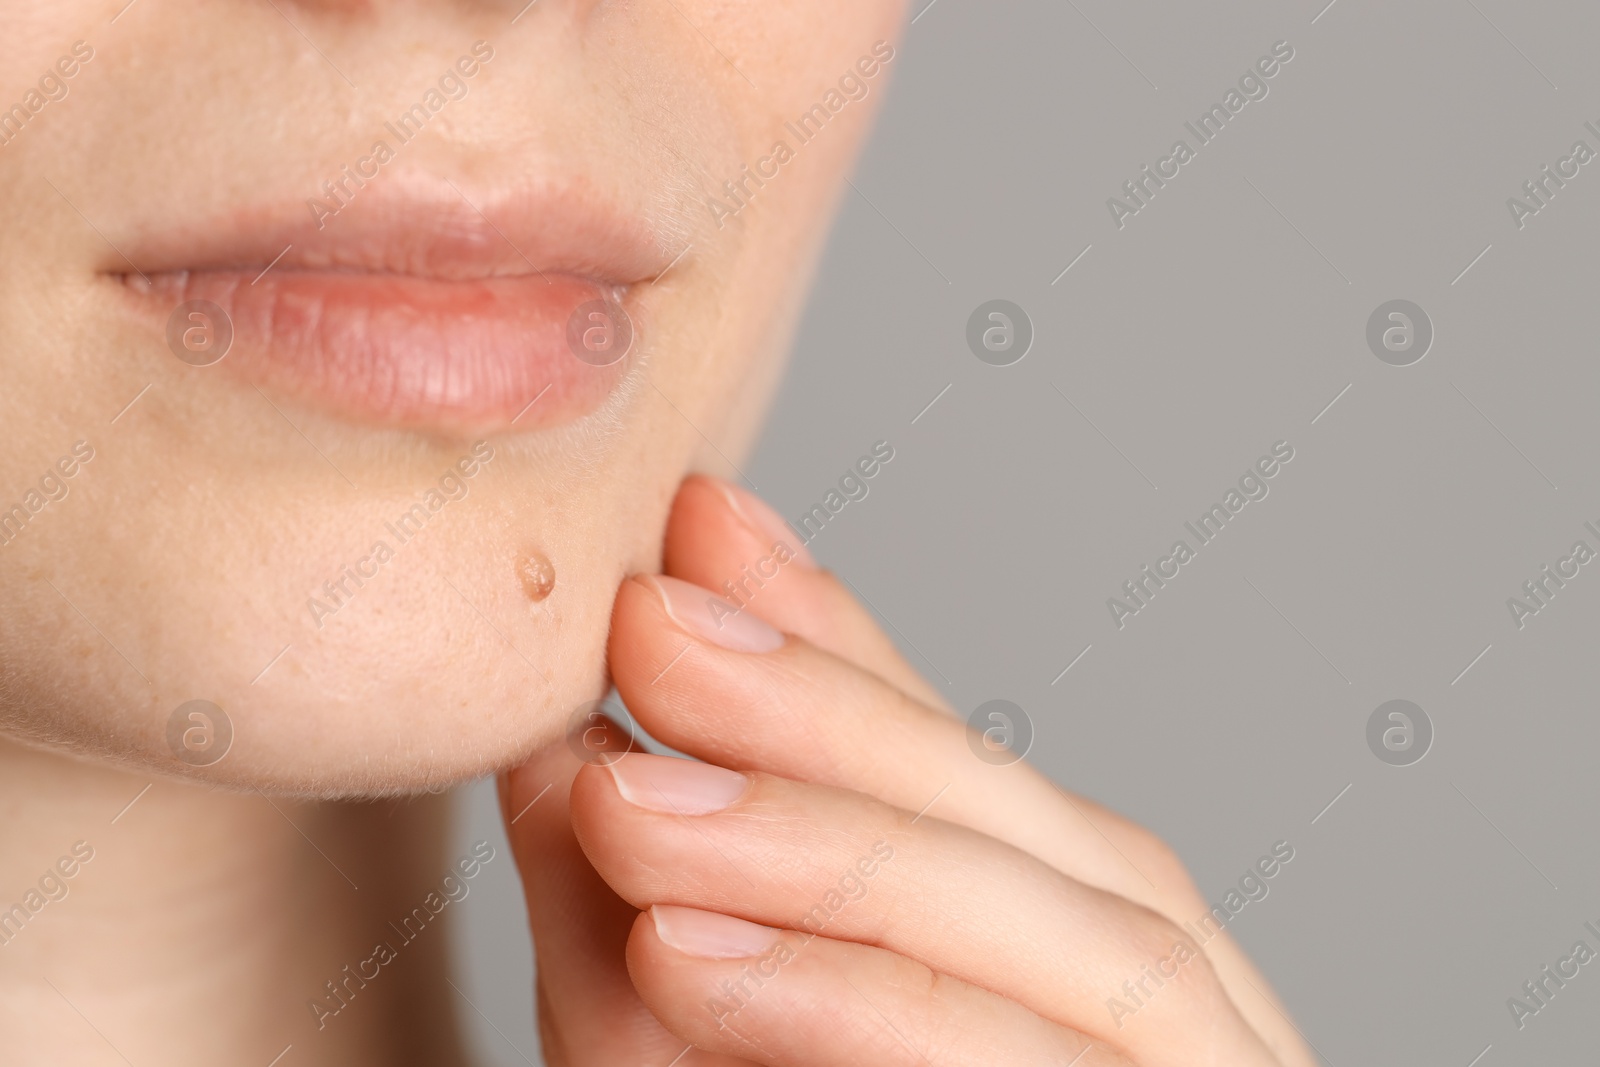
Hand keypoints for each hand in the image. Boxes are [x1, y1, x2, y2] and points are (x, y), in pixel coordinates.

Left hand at [500, 476, 1316, 1064]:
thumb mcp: (697, 1052)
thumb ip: (652, 915)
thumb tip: (565, 749)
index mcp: (1044, 933)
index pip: (953, 761)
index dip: (834, 632)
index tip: (701, 525)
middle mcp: (1144, 991)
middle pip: (1016, 818)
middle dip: (830, 707)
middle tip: (652, 620)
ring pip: (1058, 927)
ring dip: (836, 845)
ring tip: (632, 797)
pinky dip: (866, 1011)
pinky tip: (700, 962)